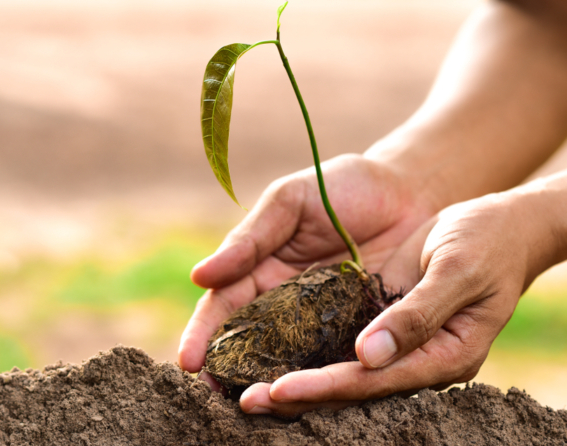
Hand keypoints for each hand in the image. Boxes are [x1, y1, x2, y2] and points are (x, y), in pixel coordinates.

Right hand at [178, 153, 437, 376]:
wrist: (406, 191)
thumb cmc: (340, 186)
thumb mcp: (289, 203)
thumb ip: (250, 239)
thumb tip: (198, 276)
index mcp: (260, 269)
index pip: (223, 306)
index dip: (202, 333)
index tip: (188, 362)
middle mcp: (285, 301)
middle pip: (248, 342)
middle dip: (226, 370)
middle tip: (210, 399)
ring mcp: (321, 320)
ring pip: (288, 359)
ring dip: (268, 383)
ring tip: (252, 407)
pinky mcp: (357, 330)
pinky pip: (336, 358)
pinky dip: (321, 380)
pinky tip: (310, 400)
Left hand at [241, 188, 554, 416]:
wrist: (494, 223)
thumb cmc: (486, 241)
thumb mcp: (458, 270)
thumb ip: (417, 314)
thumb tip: (368, 357)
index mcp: (442, 355)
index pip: (371, 381)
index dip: (323, 387)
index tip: (277, 390)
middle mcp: (413, 358)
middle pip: (348, 386)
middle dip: (296, 395)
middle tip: (244, 402)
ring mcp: (394, 341)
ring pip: (338, 370)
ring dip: (293, 376)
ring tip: (242, 387)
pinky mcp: (379, 319)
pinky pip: (338, 341)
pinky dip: (304, 349)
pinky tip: (269, 350)